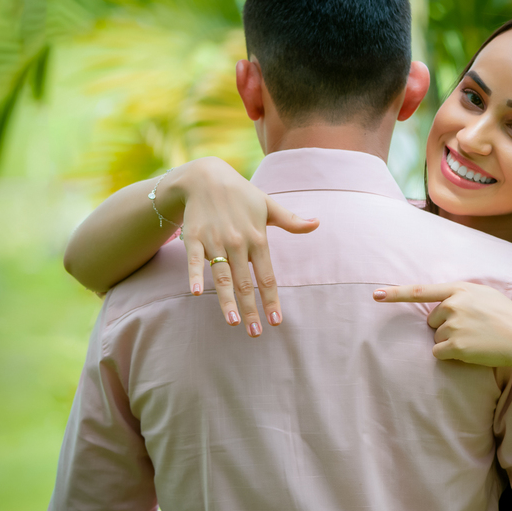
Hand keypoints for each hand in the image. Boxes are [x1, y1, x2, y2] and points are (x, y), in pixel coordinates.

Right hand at [177, 158, 318, 336]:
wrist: (205, 177)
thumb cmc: (241, 194)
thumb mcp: (269, 205)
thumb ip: (291, 220)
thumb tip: (317, 224)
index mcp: (258, 238)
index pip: (267, 276)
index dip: (272, 300)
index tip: (277, 321)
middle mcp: (238, 242)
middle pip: (246, 283)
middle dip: (252, 310)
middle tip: (256, 333)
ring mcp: (215, 241)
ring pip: (222, 276)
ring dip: (227, 301)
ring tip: (232, 322)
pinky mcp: (194, 238)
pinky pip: (194, 260)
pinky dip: (194, 275)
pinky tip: (197, 293)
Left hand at [373, 282, 511, 369]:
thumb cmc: (506, 317)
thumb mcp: (485, 295)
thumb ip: (461, 295)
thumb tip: (441, 303)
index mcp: (459, 289)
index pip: (421, 290)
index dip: (396, 293)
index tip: (376, 295)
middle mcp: (453, 305)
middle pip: (431, 320)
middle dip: (445, 326)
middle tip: (472, 328)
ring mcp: (453, 325)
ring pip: (436, 338)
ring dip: (451, 341)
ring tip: (476, 338)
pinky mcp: (455, 345)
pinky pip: (439, 353)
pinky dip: (451, 355)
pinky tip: (471, 351)